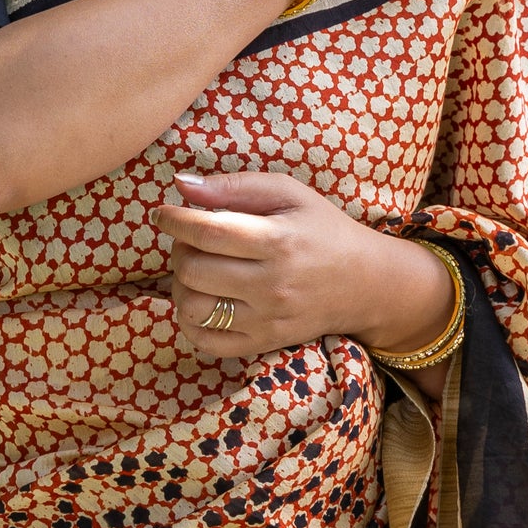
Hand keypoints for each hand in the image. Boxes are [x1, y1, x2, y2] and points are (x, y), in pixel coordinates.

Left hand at [153, 169, 456, 369]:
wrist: (365, 282)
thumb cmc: (322, 229)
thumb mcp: (289, 193)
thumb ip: (235, 186)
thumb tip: (181, 185)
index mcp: (278, 240)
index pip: (207, 232)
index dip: (174, 220)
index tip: (163, 213)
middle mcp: (271, 284)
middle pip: (193, 270)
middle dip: (179, 250)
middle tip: (189, 240)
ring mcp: (267, 319)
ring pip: (193, 308)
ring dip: (181, 285)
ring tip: (196, 269)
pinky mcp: (264, 343)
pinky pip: (206, 341)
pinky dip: (191, 321)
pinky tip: (203, 299)